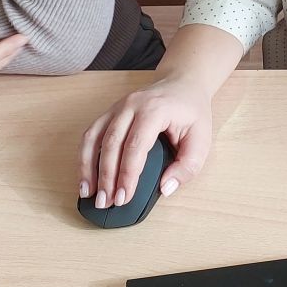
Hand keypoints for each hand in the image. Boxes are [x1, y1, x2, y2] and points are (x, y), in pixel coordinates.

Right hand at [78, 75, 213, 209]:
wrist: (183, 84)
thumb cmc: (192, 112)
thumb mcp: (202, 140)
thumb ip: (187, 167)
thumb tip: (165, 189)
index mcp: (154, 110)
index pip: (135, 146)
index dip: (127, 174)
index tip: (123, 198)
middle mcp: (131, 105)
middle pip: (111, 144)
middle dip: (106, 177)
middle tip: (105, 202)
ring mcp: (117, 107)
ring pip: (94, 137)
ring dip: (88, 167)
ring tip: (88, 193)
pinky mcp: (110, 113)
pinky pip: (91, 134)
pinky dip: (85, 156)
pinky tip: (85, 176)